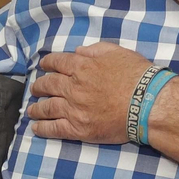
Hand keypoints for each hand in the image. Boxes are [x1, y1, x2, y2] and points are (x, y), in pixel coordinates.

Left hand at [28, 42, 154, 143]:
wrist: (147, 104)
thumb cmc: (137, 76)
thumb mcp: (117, 52)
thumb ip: (95, 50)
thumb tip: (78, 52)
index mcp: (82, 66)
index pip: (57, 62)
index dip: (48, 63)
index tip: (43, 66)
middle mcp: (73, 86)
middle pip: (48, 85)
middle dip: (39, 86)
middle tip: (35, 88)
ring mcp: (73, 108)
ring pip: (47, 107)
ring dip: (36, 108)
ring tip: (31, 110)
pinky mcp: (78, 128)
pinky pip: (54, 128)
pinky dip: (43, 128)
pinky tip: (36, 128)